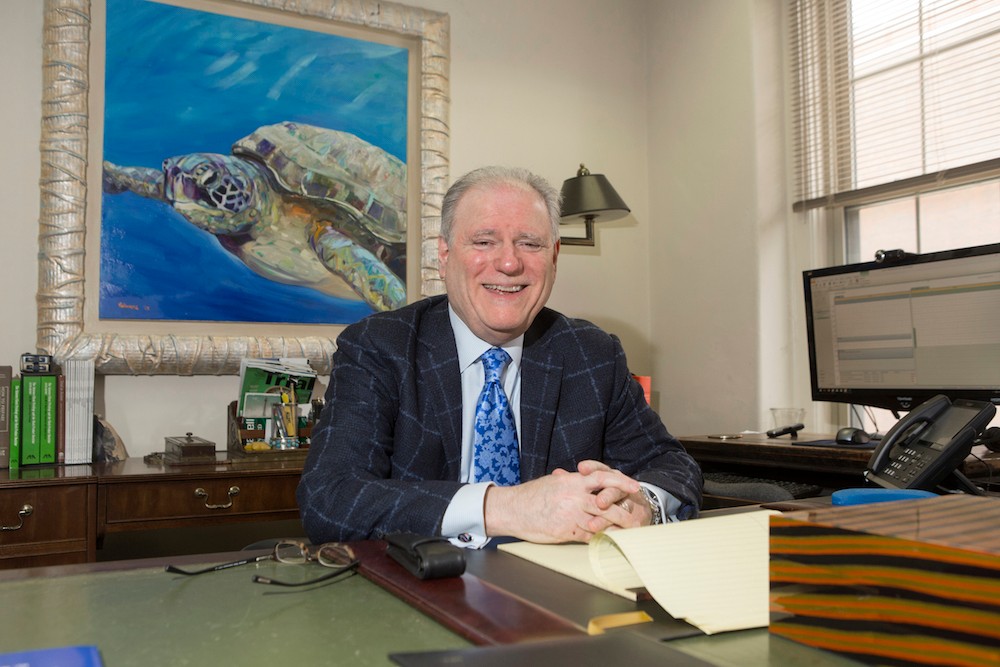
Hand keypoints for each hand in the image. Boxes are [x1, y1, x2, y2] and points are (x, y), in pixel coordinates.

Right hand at [483, 461, 646, 542]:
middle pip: (607, 503)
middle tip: (638, 516)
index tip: (634, 486)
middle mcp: (574, 496)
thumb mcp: (553, 482)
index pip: (602, 477)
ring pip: (601, 521)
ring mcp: (571, 514)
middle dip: (624, 510)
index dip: (620, 481)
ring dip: (616, 527)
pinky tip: (609, 541)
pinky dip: (600, 538)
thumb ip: (570, 482)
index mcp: (572, 481)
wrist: (512, 509)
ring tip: (629, 531)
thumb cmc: (531, 495)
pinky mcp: (566, 531)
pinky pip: (588, 536)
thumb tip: (580, 479)